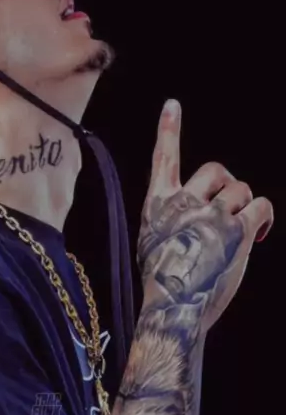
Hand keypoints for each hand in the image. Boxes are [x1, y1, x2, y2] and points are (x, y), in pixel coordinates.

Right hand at [137, 100, 273, 333]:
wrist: (174, 309)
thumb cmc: (163, 284)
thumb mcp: (152, 244)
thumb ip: (170, 220)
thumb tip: (195, 217)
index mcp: (157, 206)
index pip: (164, 159)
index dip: (168, 130)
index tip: (172, 105)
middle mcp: (183, 203)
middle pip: (215, 170)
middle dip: (227, 185)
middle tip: (228, 209)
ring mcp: (211, 214)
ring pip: (240, 189)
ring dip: (243, 207)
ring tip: (238, 233)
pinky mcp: (237, 229)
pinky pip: (260, 206)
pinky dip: (263, 217)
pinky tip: (258, 234)